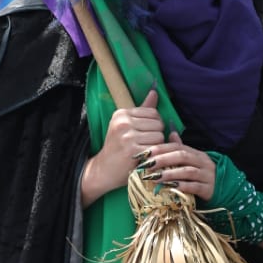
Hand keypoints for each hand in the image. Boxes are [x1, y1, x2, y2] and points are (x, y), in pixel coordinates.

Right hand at [81, 89, 164, 206]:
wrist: (103, 170)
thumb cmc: (118, 148)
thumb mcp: (126, 126)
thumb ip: (143, 110)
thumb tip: (155, 92)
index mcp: (121, 114)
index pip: (154, 113)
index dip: (155, 125)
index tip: (145, 135)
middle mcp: (123, 122)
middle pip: (158, 124)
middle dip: (156, 135)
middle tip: (144, 145)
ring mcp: (127, 136)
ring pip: (159, 136)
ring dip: (157, 146)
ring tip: (144, 151)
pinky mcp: (132, 150)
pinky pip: (156, 148)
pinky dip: (155, 155)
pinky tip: (146, 158)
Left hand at [144, 131, 216, 199]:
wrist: (225, 191)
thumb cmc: (202, 176)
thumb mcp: (193, 161)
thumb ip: (181, 149)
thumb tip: (170, 133)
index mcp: (196, 154)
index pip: (177, 146)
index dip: (160, 149)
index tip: (144, 153)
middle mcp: (203, 162)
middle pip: (182, 156)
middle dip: (163, 159)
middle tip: (147, 164)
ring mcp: (207, 175)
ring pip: (188, 171)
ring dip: (170, 173)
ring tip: (155, 177)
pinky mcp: (209, 189)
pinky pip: (195, 187)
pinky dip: (182, 187)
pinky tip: (170, 188)